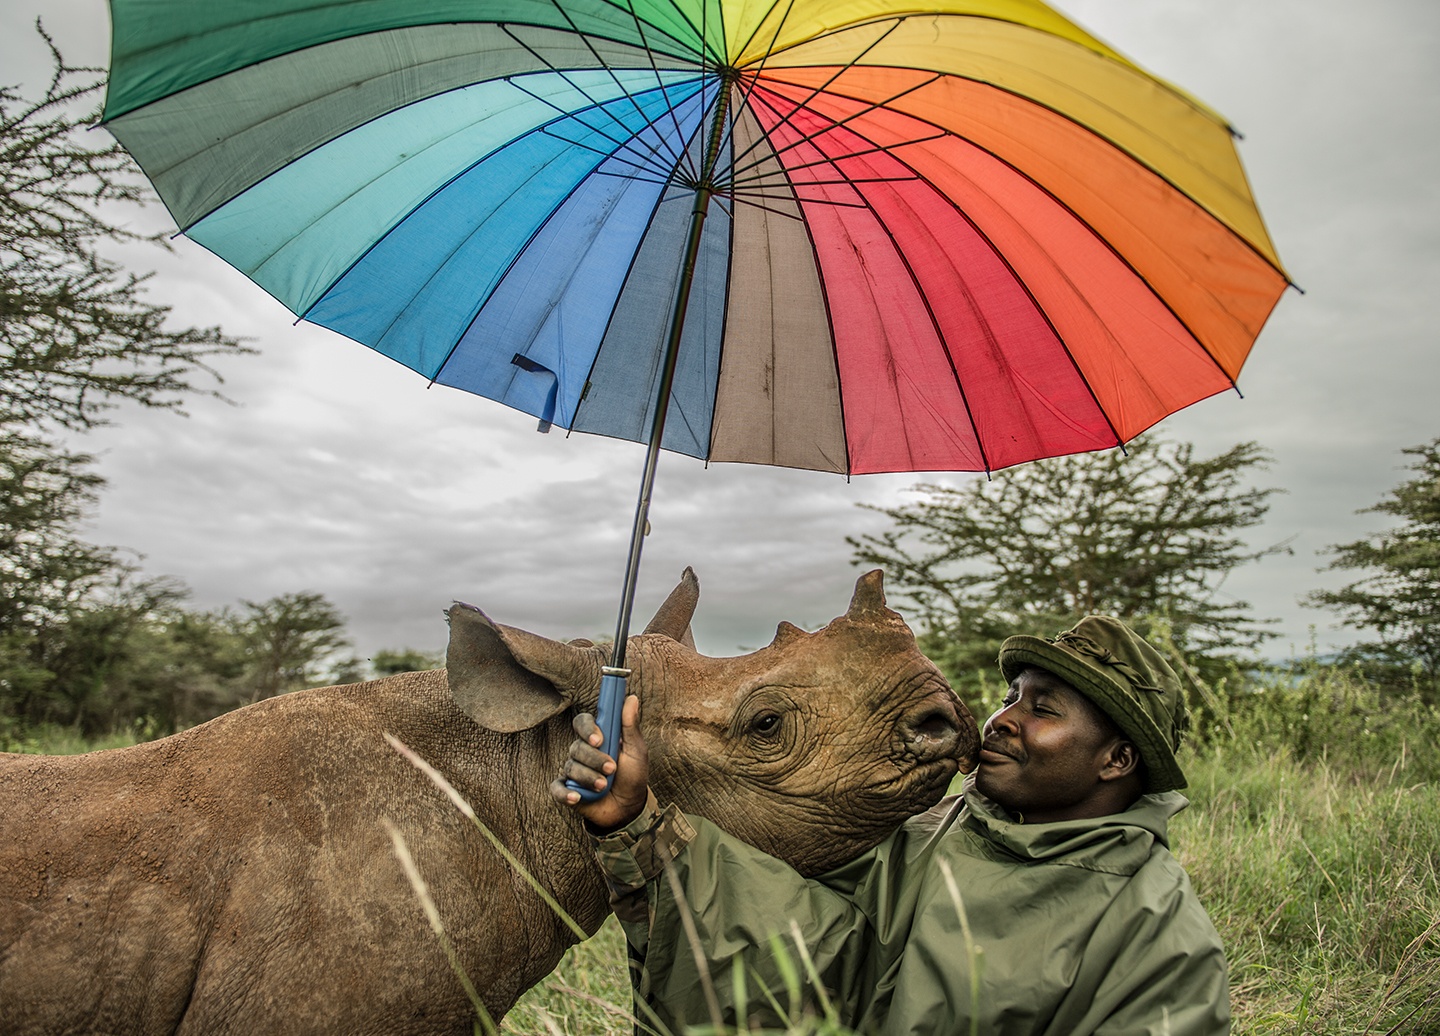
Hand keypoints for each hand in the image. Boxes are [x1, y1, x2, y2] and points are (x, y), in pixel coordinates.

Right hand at [549, 693, 648, 831]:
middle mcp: (582, 752)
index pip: (583, 723)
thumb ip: (630, 726)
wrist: (629, 808)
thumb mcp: (636, 751)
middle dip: (594, 759)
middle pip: (576, 746)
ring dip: (589, 778)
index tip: (599, 739)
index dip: (587, 729)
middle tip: (611, 768)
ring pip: (571, 767)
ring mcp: (573, 771)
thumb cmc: (633, 775)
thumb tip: (632, 698)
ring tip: (605, 786)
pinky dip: (565, 793)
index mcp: (598, 737)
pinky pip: (557, 788)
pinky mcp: (568, 790)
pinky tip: (577, 796)